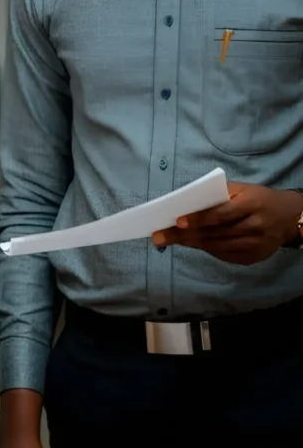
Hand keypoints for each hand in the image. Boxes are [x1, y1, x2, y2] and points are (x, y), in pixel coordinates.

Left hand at [152, 183, 302, 263]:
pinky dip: (205, 249)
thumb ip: (218, 195)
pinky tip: (191, 243)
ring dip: (190, 243)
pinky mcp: (253, 257)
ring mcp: (255, 245)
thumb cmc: (257, 198)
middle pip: (214, 233)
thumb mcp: (242, 190)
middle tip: (159, 236)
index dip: (198, 219)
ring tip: (169, 240)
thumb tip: (186, 202)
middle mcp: (255, 226)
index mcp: (252, 204)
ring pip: (216, 246)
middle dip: (183, 235)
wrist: (289, 217)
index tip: (176, 222)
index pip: (221, 214)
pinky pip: (223, 255)